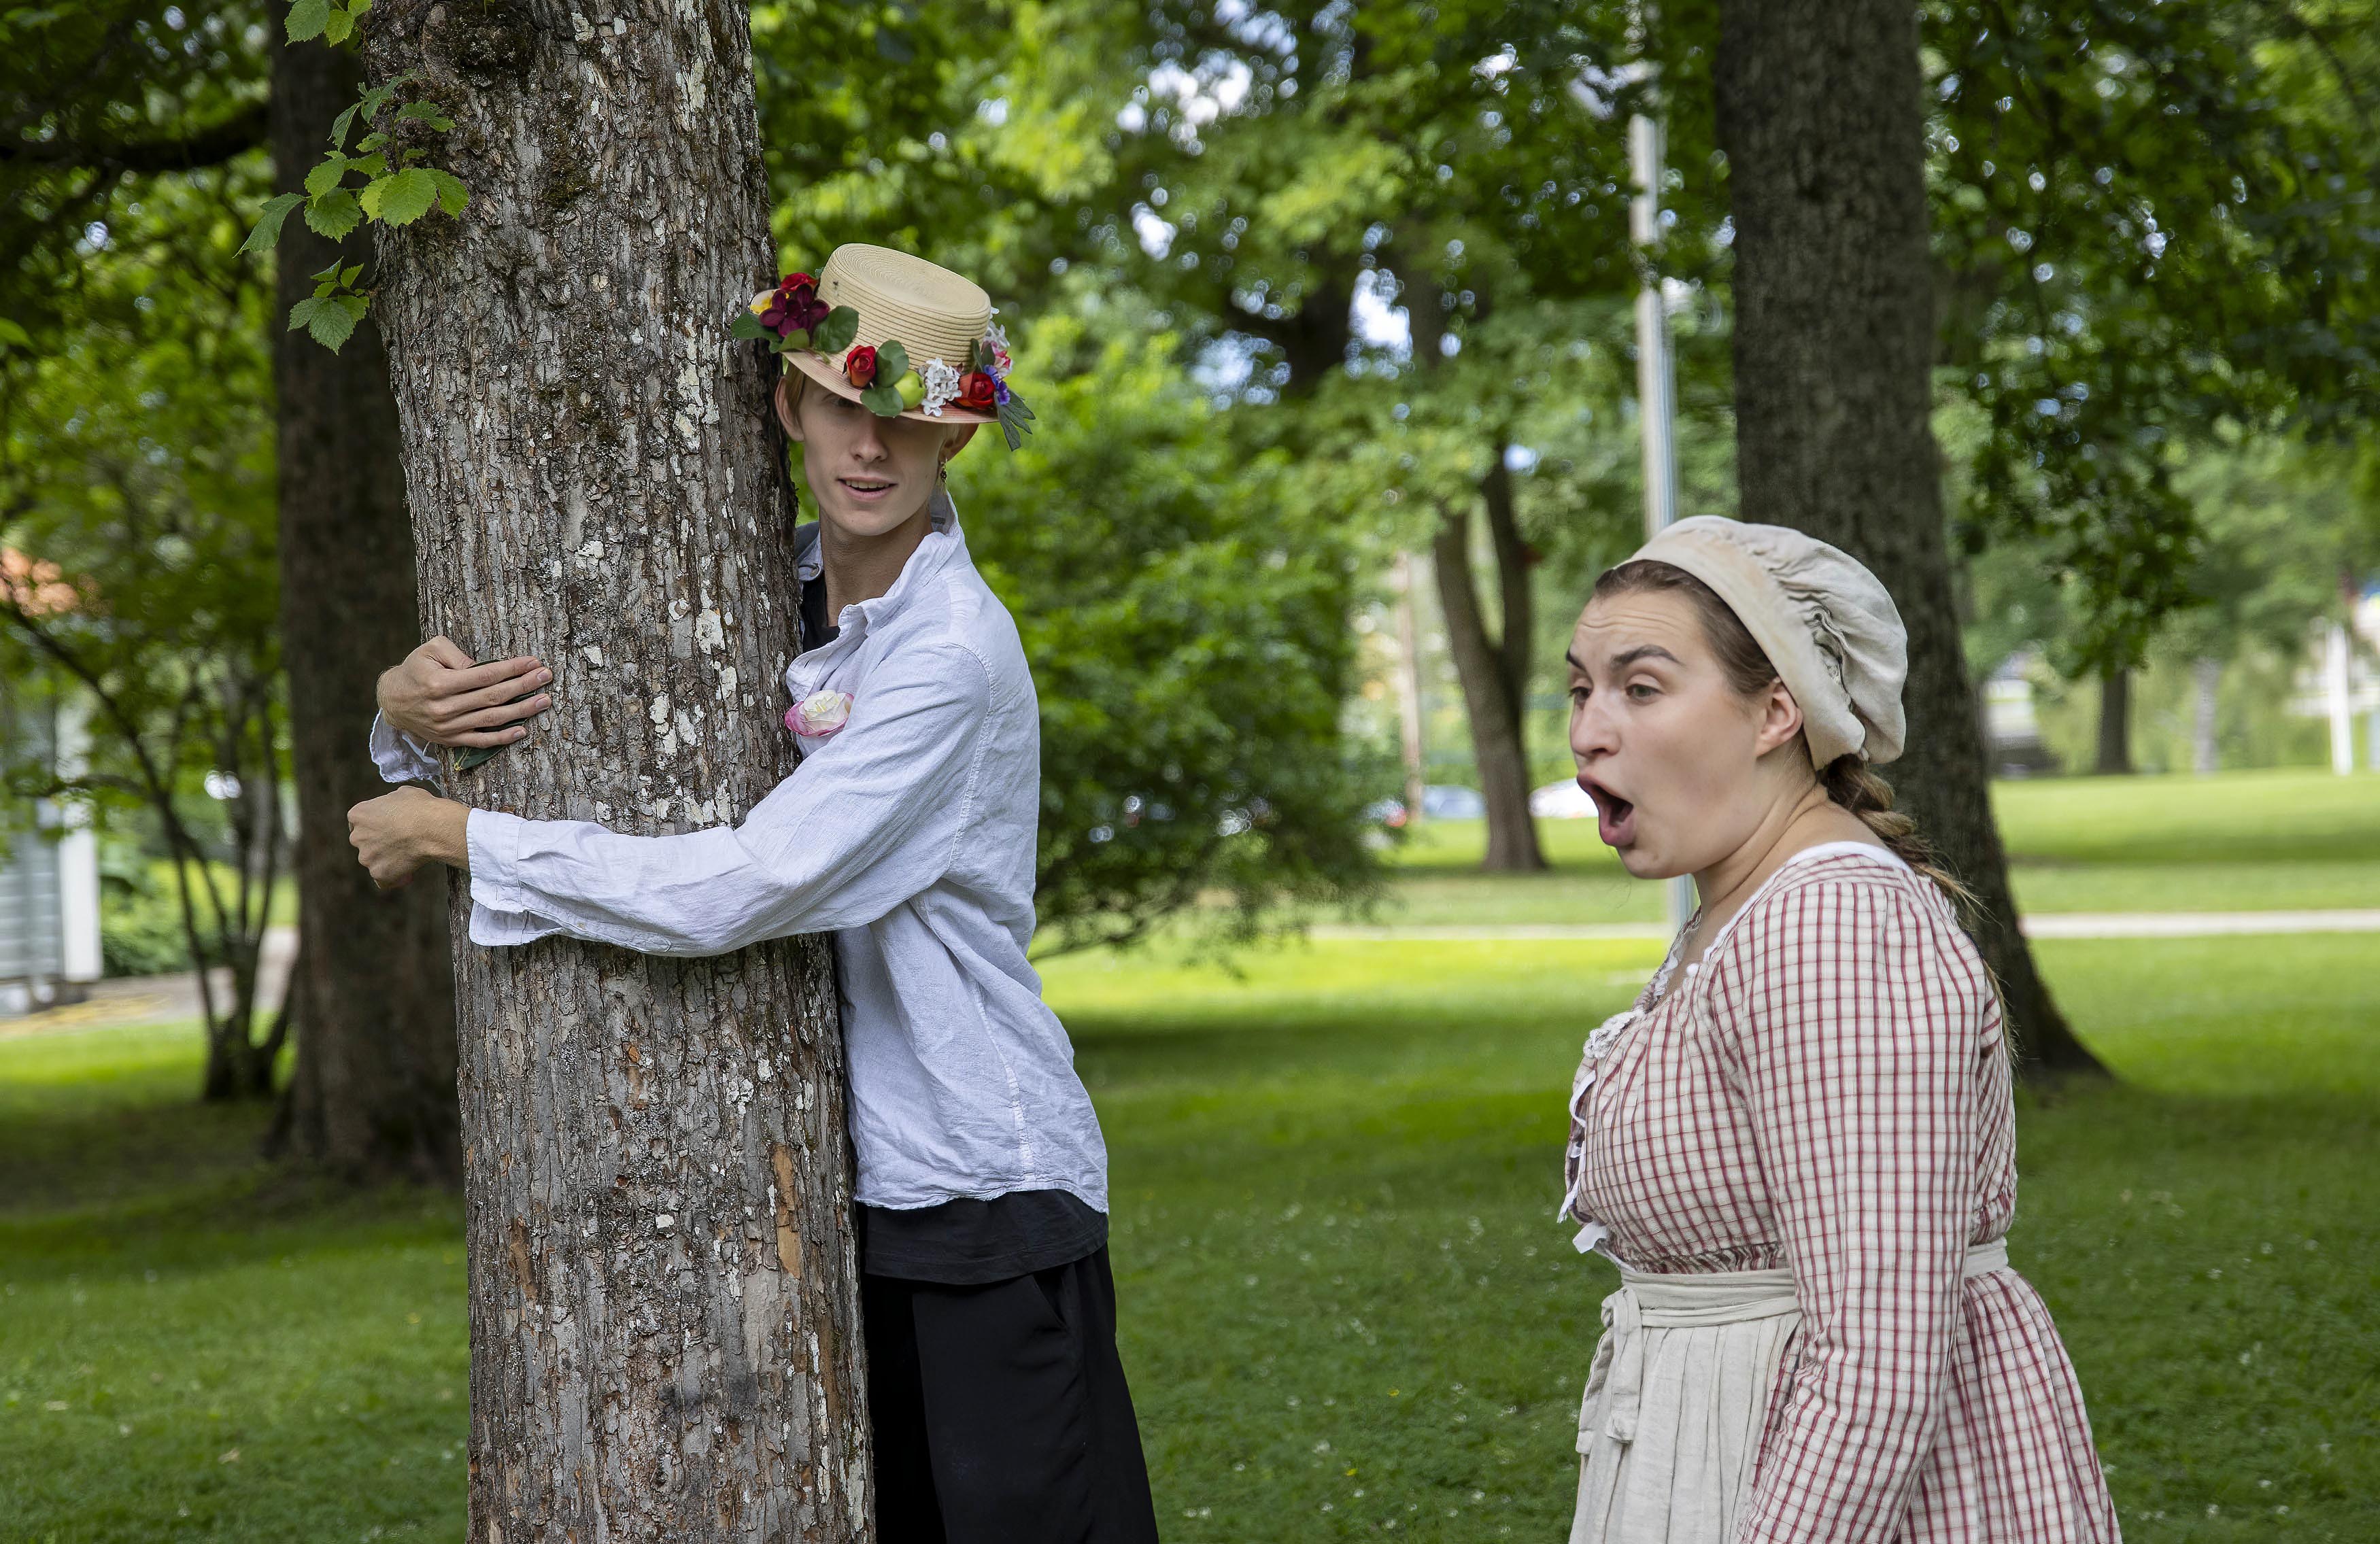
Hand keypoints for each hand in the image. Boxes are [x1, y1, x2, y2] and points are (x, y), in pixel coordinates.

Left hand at [348, 787, 471, 888]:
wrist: (432, 828)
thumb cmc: (421, 808)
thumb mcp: (403, 794)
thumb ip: (391, 803)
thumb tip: (397, 807)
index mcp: (359, 814)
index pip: (360, 822)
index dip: (376, 825)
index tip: (389, 828)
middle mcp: (357, 836)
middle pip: (365, 843)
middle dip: (380, 844)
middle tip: (401, 843)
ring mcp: (366, 857)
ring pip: (374, 861)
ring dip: (388, 861)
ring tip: (410, 858)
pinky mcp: (378, 873)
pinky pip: (384, 880)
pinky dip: (395, 879)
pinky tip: (408, 875)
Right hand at [378, 636, 552, 747]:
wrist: (392, 701)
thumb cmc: (416, 669)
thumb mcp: (431, 650)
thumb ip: (460, 655)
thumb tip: (488, 668)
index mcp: (440, 683)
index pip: (485, 675)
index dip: (512, 669)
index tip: (534, 662)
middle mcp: (445, 707)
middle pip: (493, 697)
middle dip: (524, 686)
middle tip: (546, 676)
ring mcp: (449, 727)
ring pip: (491, 720)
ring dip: (522, 711)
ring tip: (544, 701)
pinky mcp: (451, 740)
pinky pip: (481, 741)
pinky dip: (503, 738)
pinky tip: (523, 730)